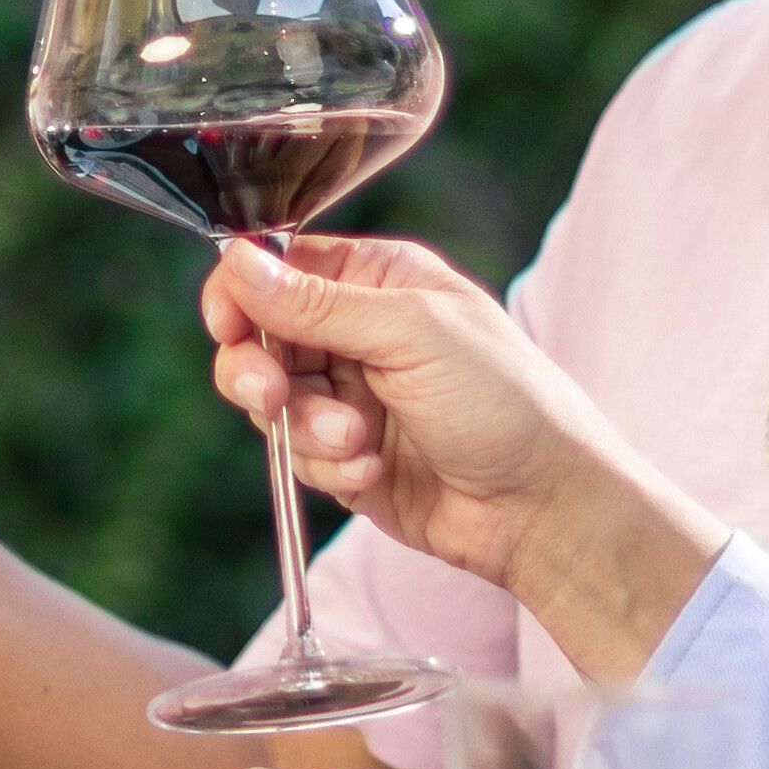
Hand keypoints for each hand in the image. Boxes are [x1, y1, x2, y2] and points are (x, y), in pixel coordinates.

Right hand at [200, 234, 724, 670]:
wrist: (541, 506)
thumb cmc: (504, 402)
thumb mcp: (411, 333)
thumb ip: (317, 303)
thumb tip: (236, 262)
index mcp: (378, 280)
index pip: (278, 267)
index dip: (242, 293)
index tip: (228, 324)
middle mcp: (357, 332)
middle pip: (258, 338)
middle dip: (261, 372)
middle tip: (274, 395)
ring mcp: (349, 397)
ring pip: (272, 403)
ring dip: (307, 428)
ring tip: (360, 442)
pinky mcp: (344, 456)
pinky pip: (296, 455)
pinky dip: (326, 466)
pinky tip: (372, 471)